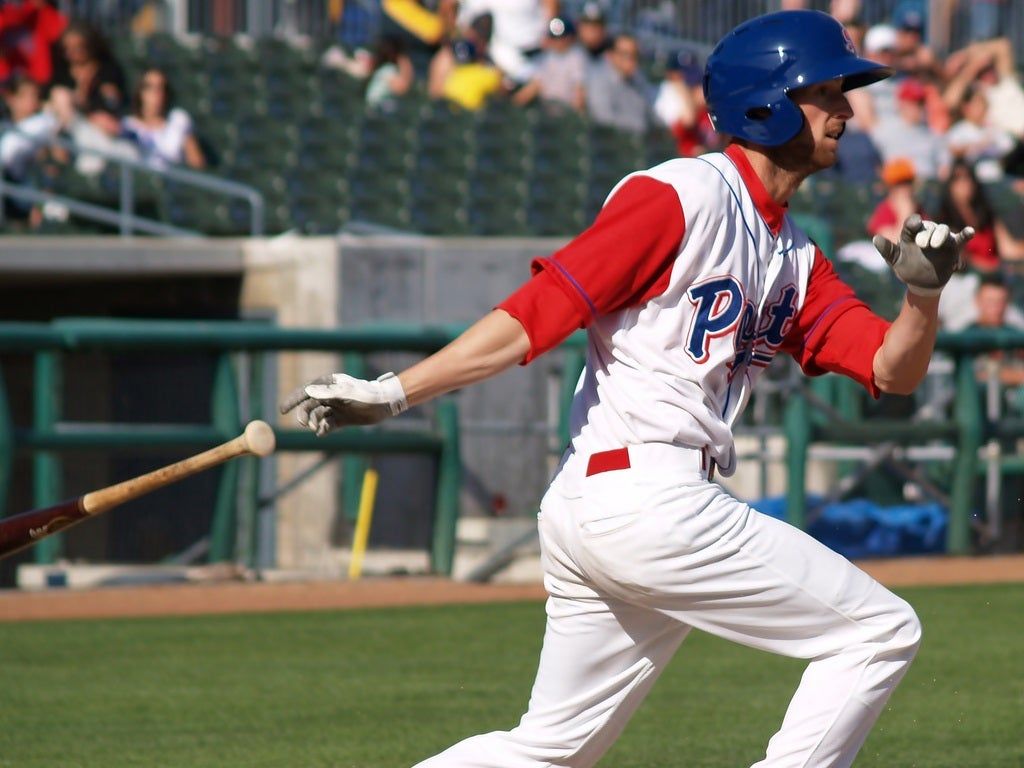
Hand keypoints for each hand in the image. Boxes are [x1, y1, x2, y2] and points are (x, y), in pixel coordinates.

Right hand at [279, 372, 407, 435]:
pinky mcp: (341, 419)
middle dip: (304, 415)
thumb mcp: (345, 393)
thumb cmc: (365, 394)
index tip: (282, 410)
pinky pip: (326, 425)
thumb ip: (326, 393)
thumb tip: (307, 392)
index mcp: (328, 384)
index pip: (305, 391)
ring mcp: (334, 408)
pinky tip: (321, 433)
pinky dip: (322, 430)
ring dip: (314, 423)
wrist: (383, 404)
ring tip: (318, 428)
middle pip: (309, 406)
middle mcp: (329, 395)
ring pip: (316, 417)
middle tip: (306, 425)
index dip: (292, 400)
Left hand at [872, 214, 974, 296]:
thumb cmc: (907, 268)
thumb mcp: (895, 261)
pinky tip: (970, 231)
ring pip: (944, 230)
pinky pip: (961, 239)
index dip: (914, 222)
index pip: (912, 224)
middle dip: (927, 234)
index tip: (915, 224)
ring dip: (941, 235)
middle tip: (923, 245)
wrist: (921, 282)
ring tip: (935, 245)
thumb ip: (887, 250)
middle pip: (929, 227)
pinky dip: (966, 234)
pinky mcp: (953, 247)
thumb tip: (875, 238)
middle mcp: (927, 233)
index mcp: (911, 234)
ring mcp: (941, 239)